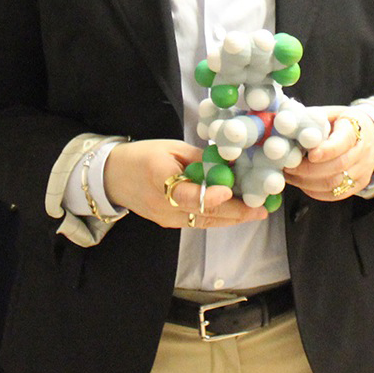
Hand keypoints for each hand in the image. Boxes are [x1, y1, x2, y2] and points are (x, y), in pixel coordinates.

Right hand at [105, 139, 269, 230]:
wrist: (112, 177)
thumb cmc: (142, 156)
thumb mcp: (171, 148)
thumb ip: (200, 160)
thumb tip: (231, 165)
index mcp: (158, 177)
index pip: (186, 194)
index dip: (210, 196)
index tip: (230, 191)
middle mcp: (162, 205)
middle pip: (203, 213)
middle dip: (235, 212)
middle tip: (261, 208)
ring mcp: (166, 218)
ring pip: (205, 222)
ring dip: (232, 218)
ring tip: (257, 211)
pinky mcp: (169, 224)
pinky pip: (199, 222)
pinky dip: (219, 217)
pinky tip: (236, 212)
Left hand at [284, 112, 373, 201]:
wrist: (372, 135)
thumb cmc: (344, 123)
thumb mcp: (332, 113)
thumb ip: (313, 119)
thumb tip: (288, 125)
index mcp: (356, 129)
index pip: (344, 142)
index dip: (327, 150)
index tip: (309, 155)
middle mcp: (363, 152)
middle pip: (338, 166)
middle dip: (309, 169)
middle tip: (288, 166)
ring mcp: (363, 171)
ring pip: (335, 184)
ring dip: (307, 182)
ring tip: (290, 175)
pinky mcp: (358, 186)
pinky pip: (334, 195)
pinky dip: (314, 191)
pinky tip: (301, 183)